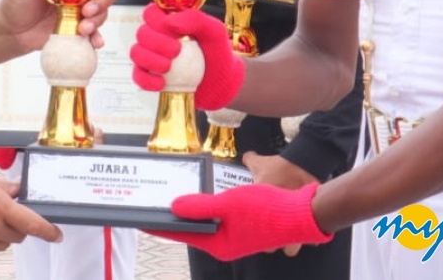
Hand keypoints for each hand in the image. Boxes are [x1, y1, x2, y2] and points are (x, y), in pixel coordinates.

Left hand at [0, 0, 117, 51]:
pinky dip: (97, 37)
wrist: (11, 32)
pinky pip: (95, 32)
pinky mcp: (78, 28)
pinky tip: (94, 42)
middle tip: (87, 9)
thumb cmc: (15, 3)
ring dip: (98, 19)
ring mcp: (79, 10)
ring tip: (82, 28)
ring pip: (102, 10)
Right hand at [130, 4, 244, 109]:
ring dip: (149, 60)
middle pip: (141, 33)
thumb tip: (169, 22)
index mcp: (168, 22)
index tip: (174, 32)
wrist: (221, 82)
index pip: (150, 13)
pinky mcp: (150, 76)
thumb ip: (195, 19)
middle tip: (176, 52)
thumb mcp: (214, 30)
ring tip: (167, 68)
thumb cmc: (217, 52)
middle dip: (156, 43)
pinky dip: (146, 80)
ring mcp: (151, 57)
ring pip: (135, 53)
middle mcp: (156, 37)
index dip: (156, 21)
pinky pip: (138, 76)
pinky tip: (162, 83)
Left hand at [150, 182, 330, 261]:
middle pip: (191, 230)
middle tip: (152, 208)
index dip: (161, 227)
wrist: (301, 212)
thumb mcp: (229, 203)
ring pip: (204, 224)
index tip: (141, 222)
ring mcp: (234, 237)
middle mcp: (224, 244)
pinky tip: (199, 198)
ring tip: (170, 202)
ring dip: (188, 213)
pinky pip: (216, 218)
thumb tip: (174, 209)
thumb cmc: (267, 210)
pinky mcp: (242, 227)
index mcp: (218, 244)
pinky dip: (204, 209)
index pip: (182, 235)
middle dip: (172, 220)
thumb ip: (200, 206)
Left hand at [241, 153, 319, 255]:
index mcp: (261, 211)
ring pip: (290, 249)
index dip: (253, 234)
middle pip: (271, 248)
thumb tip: (246, 157)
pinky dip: (307, 235)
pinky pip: (309, 239)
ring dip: (288, 243)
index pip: (253, 234)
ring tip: (287, 234)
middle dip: (270, 243)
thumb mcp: (261, 163)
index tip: (255, 230)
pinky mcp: (309, 224)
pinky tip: (303, 228)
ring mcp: (293, 226)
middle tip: (270, 232)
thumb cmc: (281, 167)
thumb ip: (249, 160)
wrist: (305, 165)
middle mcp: (276, 223)